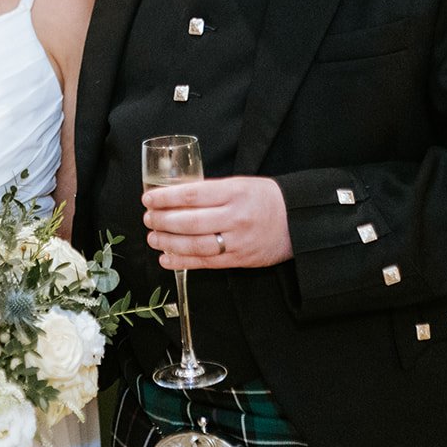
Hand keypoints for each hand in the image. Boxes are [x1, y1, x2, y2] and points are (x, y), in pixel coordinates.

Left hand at [143, 176, 292, 268]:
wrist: (298, 221)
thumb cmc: (266, 198)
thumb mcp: (241, 184)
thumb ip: (212, 191)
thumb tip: (176, 197)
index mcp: (235, 192)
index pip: (192, 194)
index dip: (166, 198)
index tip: (148, 199)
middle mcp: (235, 216)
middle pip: (190, 221)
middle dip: (163, 221)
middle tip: (148, 219)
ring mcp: (238, 240)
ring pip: (195, 244)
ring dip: (169, 242)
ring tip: (153, 238)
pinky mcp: (240, 259)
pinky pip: (206, 262)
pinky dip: (183, 261)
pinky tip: (167, 258)